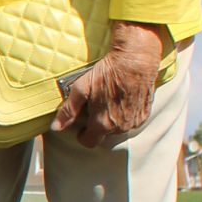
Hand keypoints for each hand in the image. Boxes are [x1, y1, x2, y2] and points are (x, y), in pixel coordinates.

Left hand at [50, 21, 162, 146]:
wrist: (136, 59)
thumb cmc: (107, 72)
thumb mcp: (82, 88)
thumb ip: (69, 110)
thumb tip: (56, 128)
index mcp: (103, 124)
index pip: (89, 142)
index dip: (83, 135)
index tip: (81, 127)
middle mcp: (120, 127)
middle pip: (104, 133)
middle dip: (98, 123)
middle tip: (96, 104)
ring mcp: (134, 121)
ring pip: (119, 127)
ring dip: (113, 119)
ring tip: (110, 99)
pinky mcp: (145, 113)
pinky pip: (132, 120)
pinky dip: (126, 113)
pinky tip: (123, 98)